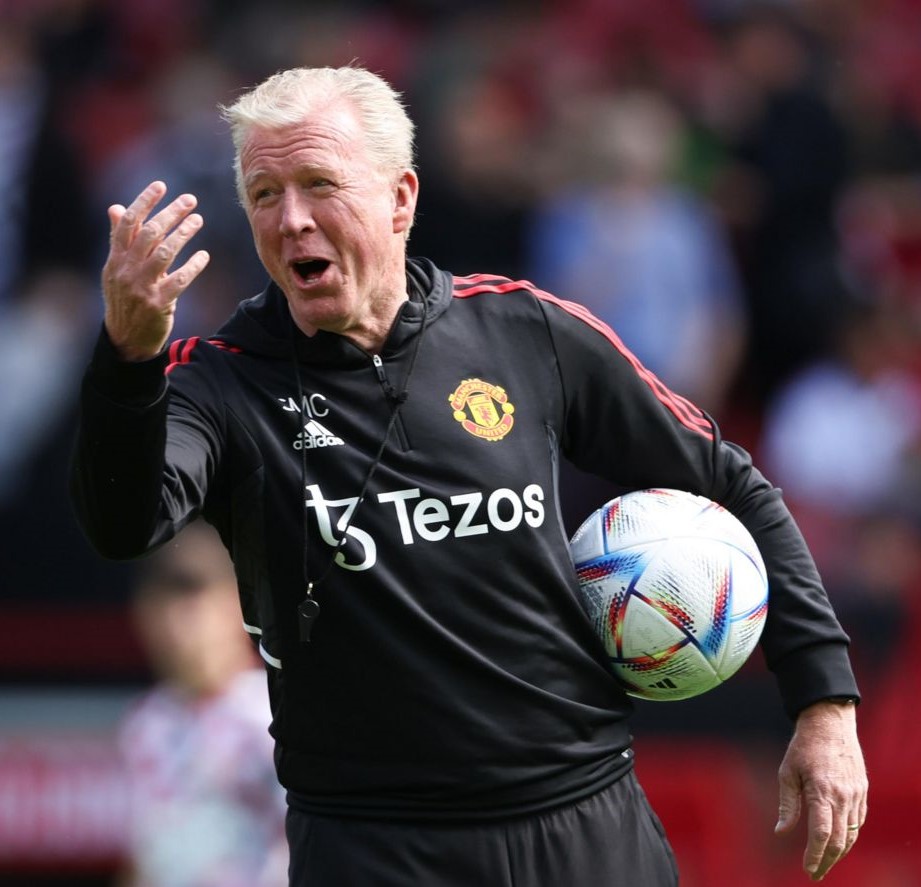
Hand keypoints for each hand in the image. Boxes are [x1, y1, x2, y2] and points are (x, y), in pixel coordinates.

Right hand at [102, 181, 209, 360]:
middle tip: (190, 200)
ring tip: (198, 220)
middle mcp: (126, 270)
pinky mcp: (158, 304)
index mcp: (116, 259)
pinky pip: (179, 280)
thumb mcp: (116, 270)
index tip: (161, 186)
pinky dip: (193, 266)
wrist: (125, 339)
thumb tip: (117, 208)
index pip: (128, 223)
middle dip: (171, 213)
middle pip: (149, 233)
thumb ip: (119, 240)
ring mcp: (141, 287)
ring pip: (164, 253)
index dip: (144, 202)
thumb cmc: (125, 299)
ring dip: (184, 233)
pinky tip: (204, 256)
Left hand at [775, 700, 867, 880]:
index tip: (808, 870)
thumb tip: (781, 832)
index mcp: (822, 791)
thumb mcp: (787, 772)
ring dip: (839, 853)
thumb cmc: (803, 747)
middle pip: (839, 840)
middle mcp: (843, 796)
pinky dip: (849, 836)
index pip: (822, 833)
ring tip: (824, 864)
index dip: (815, 855)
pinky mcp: (862, 791)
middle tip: (815, 875)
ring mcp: (856, 794)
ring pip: (852, 834)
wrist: (830, 724)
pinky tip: (838, 843)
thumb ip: (787, 804)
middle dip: (827, 861)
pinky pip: (858, 821)